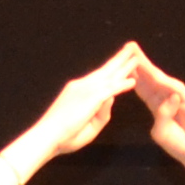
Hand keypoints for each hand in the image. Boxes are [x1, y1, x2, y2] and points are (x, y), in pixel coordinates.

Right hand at [30, 44, 145, 157]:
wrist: (47, 136)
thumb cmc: (64, 136)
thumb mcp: (89, 125)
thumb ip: (102, 112)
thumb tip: (111, 98)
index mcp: (78, 91)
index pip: (98, 77)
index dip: (111, 69)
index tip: (121, 61)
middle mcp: (82, 85)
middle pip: (105, 70)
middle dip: (119, 59)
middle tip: (131, 48)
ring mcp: (85, 89)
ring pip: (109, 75)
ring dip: (124, 65)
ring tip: (137, 56)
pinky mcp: (90, 97)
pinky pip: (110, 88)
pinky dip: (122, 84)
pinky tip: (133, 81)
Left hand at [127, 53, 184, 167]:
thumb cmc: (178, 143)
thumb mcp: (161, 132)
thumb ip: (161, 117)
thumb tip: (168, 100)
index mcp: (156, 103)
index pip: (141, 85)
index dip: (130, 73)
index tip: (119, 61)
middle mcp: (167, 96)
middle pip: (151, 76)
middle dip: (140, 62)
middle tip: (128, 46)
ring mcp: (179, 98)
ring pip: (163, 80)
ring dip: (152, 68)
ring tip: (139, 55)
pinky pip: (179, 92)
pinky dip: (169, 85)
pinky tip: (160, 77)